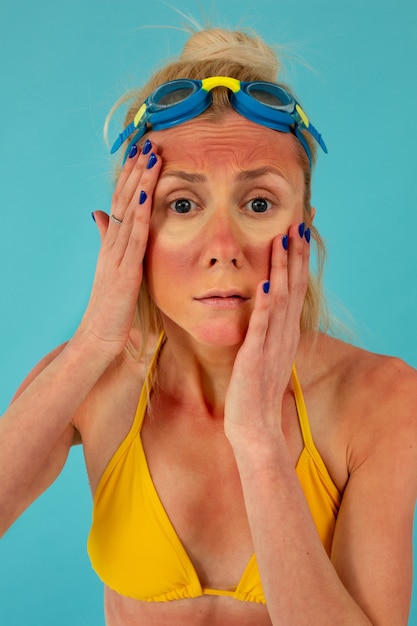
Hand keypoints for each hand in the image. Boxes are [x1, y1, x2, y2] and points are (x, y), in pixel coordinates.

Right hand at [75, 141, 161, 357]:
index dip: (131, 177)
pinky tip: (147, 194)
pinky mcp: (125, 270)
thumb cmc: (110, 304)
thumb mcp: (111, 267)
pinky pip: (135, 238)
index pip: (120, 202)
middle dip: (137, 170)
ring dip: (141, 183)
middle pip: (123, 199)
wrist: (100, 335)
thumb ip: (107, 239)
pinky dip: (141, 215)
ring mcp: (117, 255)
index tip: (142, 153)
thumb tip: (99, 214)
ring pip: (129, 212)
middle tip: (149, 142)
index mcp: (111, 243)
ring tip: (152, 157)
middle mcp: (112, 243)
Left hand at [224, 222, 309, 446]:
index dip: (298, 259)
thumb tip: (263, 309)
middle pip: (295, 287)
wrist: (253, 426)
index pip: (296, 288)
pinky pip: (262, 326)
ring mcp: (272, 345)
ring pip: (282, 299)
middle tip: (300, 222)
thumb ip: (266, 331)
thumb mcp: (264, 354)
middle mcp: (284, 334)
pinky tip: (267, 283)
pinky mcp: (255, 357)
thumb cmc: (254, 391)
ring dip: (283, 268)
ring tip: (284, 239)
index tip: (299, 232)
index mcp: (285, 332)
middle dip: (296, 254)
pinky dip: (266, 304)